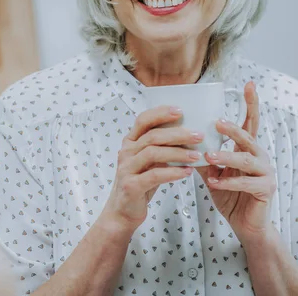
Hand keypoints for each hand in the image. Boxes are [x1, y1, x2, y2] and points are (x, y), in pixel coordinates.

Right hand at [103, 106, 201, 231]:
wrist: (123, 211)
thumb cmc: (140, 183)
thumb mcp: (149, 162)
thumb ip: (161, 148)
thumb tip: (189, 135)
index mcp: (130, 143)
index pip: (143, 120)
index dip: (160, 113)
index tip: (181, 110)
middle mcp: (126, 152)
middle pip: (152, 136)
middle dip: (177, 134)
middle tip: (198, 135)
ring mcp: (126, 168)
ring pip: (153, 153)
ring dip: (178, 153)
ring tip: (197, 156)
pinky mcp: (131, 185)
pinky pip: (154, 175)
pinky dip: (173, 173)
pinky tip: (187, 172)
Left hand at [198, 82, 275, 241]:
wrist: (244, 223)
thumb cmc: (228, 193)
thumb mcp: (212, 170)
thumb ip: (202, 153)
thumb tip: (179, 136)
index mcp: (247, 148)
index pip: (249, 121)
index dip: (250, 103)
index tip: (249, 84)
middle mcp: (259, 156)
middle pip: (248, 136)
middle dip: (232, 129)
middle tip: (217, 123)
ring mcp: (265, 173)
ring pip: (247, 159)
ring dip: (226, 156)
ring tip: (209, 156)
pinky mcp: (265, 189)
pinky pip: (246, 182)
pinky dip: (228, 181)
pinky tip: (214, 182)